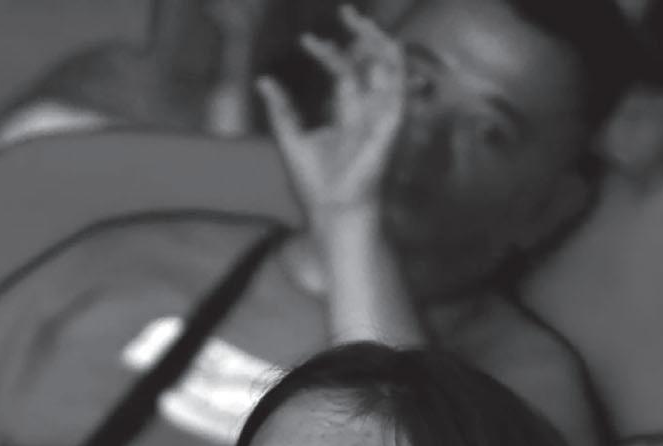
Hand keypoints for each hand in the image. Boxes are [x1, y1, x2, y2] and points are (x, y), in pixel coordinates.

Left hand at [257, 5, 405, 228]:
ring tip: (363, 23)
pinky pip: (398, 93)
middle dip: (363, 38)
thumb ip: (282, 109)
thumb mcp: (290, 138)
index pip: (344, 73)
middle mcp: (366, 112)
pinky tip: (389, 48)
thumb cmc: (315, 183)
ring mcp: (380, 119)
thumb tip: (264, 80)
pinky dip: (395, 70)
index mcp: (347, 114)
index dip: (328, 53)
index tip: (306, 40)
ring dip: (380, 45)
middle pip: (372, 66)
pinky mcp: (390, 128)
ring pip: (389, 72)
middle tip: (348, 12)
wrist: (331, 208)